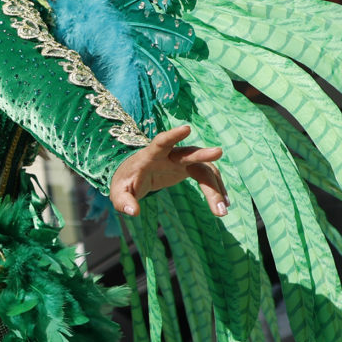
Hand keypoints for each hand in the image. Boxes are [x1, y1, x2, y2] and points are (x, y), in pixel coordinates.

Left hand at [109, 124, 226, 217]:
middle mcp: (170, 155)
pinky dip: (216, 189)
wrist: (135, 176)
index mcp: (149, 156)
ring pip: (203, 169)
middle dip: (202, 153)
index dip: (172, 136)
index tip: (186, 128)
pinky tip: (223, 205)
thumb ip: (123, 202)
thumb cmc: (125, 183)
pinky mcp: (190, 168)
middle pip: (189, 153)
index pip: (160, 142)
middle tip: (218, 152)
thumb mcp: (118, 194)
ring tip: (223, 210)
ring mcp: (183, 160)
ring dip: (214, 187)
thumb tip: (134, 212)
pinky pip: (208, 177)